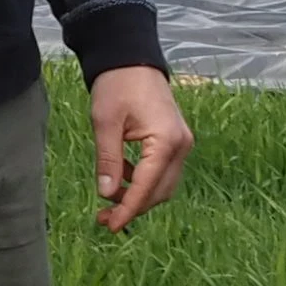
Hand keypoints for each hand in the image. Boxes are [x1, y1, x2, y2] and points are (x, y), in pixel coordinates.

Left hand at [88, 66, 191, 232]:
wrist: (132, 60)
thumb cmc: (117, 85)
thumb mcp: (105, 123)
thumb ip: (108, 160)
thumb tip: (107, 194)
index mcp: (166, 141)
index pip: (147, 186)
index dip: (128, 209)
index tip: (111, 225)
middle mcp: (181, 145)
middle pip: (159, 191)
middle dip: (133, 207)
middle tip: (104, 217)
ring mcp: (181, 143)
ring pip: (162, 184)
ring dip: (138, 195)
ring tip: (108, 199)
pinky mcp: (175, 141)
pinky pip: (162, 171)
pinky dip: (142, 180)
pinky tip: (120, 176)